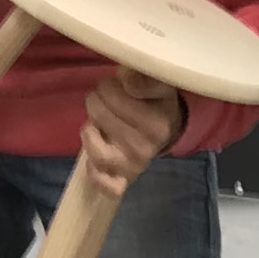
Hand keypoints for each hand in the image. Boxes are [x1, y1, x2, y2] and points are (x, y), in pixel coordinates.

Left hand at [76, 66, 182, 193]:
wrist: (168, 129)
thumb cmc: (158, 103)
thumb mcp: (160, 84)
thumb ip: (144, 77)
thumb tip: (124, 75)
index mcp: (156, 123)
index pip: (113, 95)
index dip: (109, 85)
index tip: (117, 84)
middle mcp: (144, 148)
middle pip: (99, 115)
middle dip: (97, 100)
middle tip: (105, 99)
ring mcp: (132, 166)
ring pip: (94, 148)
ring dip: (89, 129)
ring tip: (97, 121)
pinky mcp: (122, 180)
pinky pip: (102, 182)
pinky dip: (94, 170)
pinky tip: (98, 150)